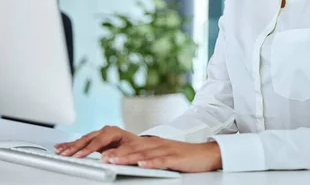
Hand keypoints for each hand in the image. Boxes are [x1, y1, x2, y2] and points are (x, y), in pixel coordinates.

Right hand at [54, 125, 138, 157]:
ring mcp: (99, 134)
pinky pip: (81, 141)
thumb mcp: (131, 149)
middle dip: (75, 147)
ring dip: (70, 146)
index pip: (98, 141)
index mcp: (113, 131)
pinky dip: (70, 144)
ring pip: (82, 140)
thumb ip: (118, 153)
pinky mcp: (95, 139)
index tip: (79, 155)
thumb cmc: (136, 146)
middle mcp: (105, 131)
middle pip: (87, 139)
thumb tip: (106, 158)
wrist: (138, 144)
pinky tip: (61, 146)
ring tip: (59, 151)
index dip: (88, 149)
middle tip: (64, 154)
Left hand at [101, 137, 221, 172]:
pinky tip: (142, 164)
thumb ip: (148, 156)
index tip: (103, 155)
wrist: (206, 153)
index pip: (132, 147)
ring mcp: (167, 150)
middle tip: (103, 158)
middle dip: (118, 154)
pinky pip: (162, 161)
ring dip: (129, 157)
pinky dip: (151, 162)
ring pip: (144, 154)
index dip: (117, 151)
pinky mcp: (176, 158)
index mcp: (154, 144)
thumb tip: (132, 161)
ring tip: (115, 161)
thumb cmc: (184, 155)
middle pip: (135, 149)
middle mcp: (158, 145)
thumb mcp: (163, 154)